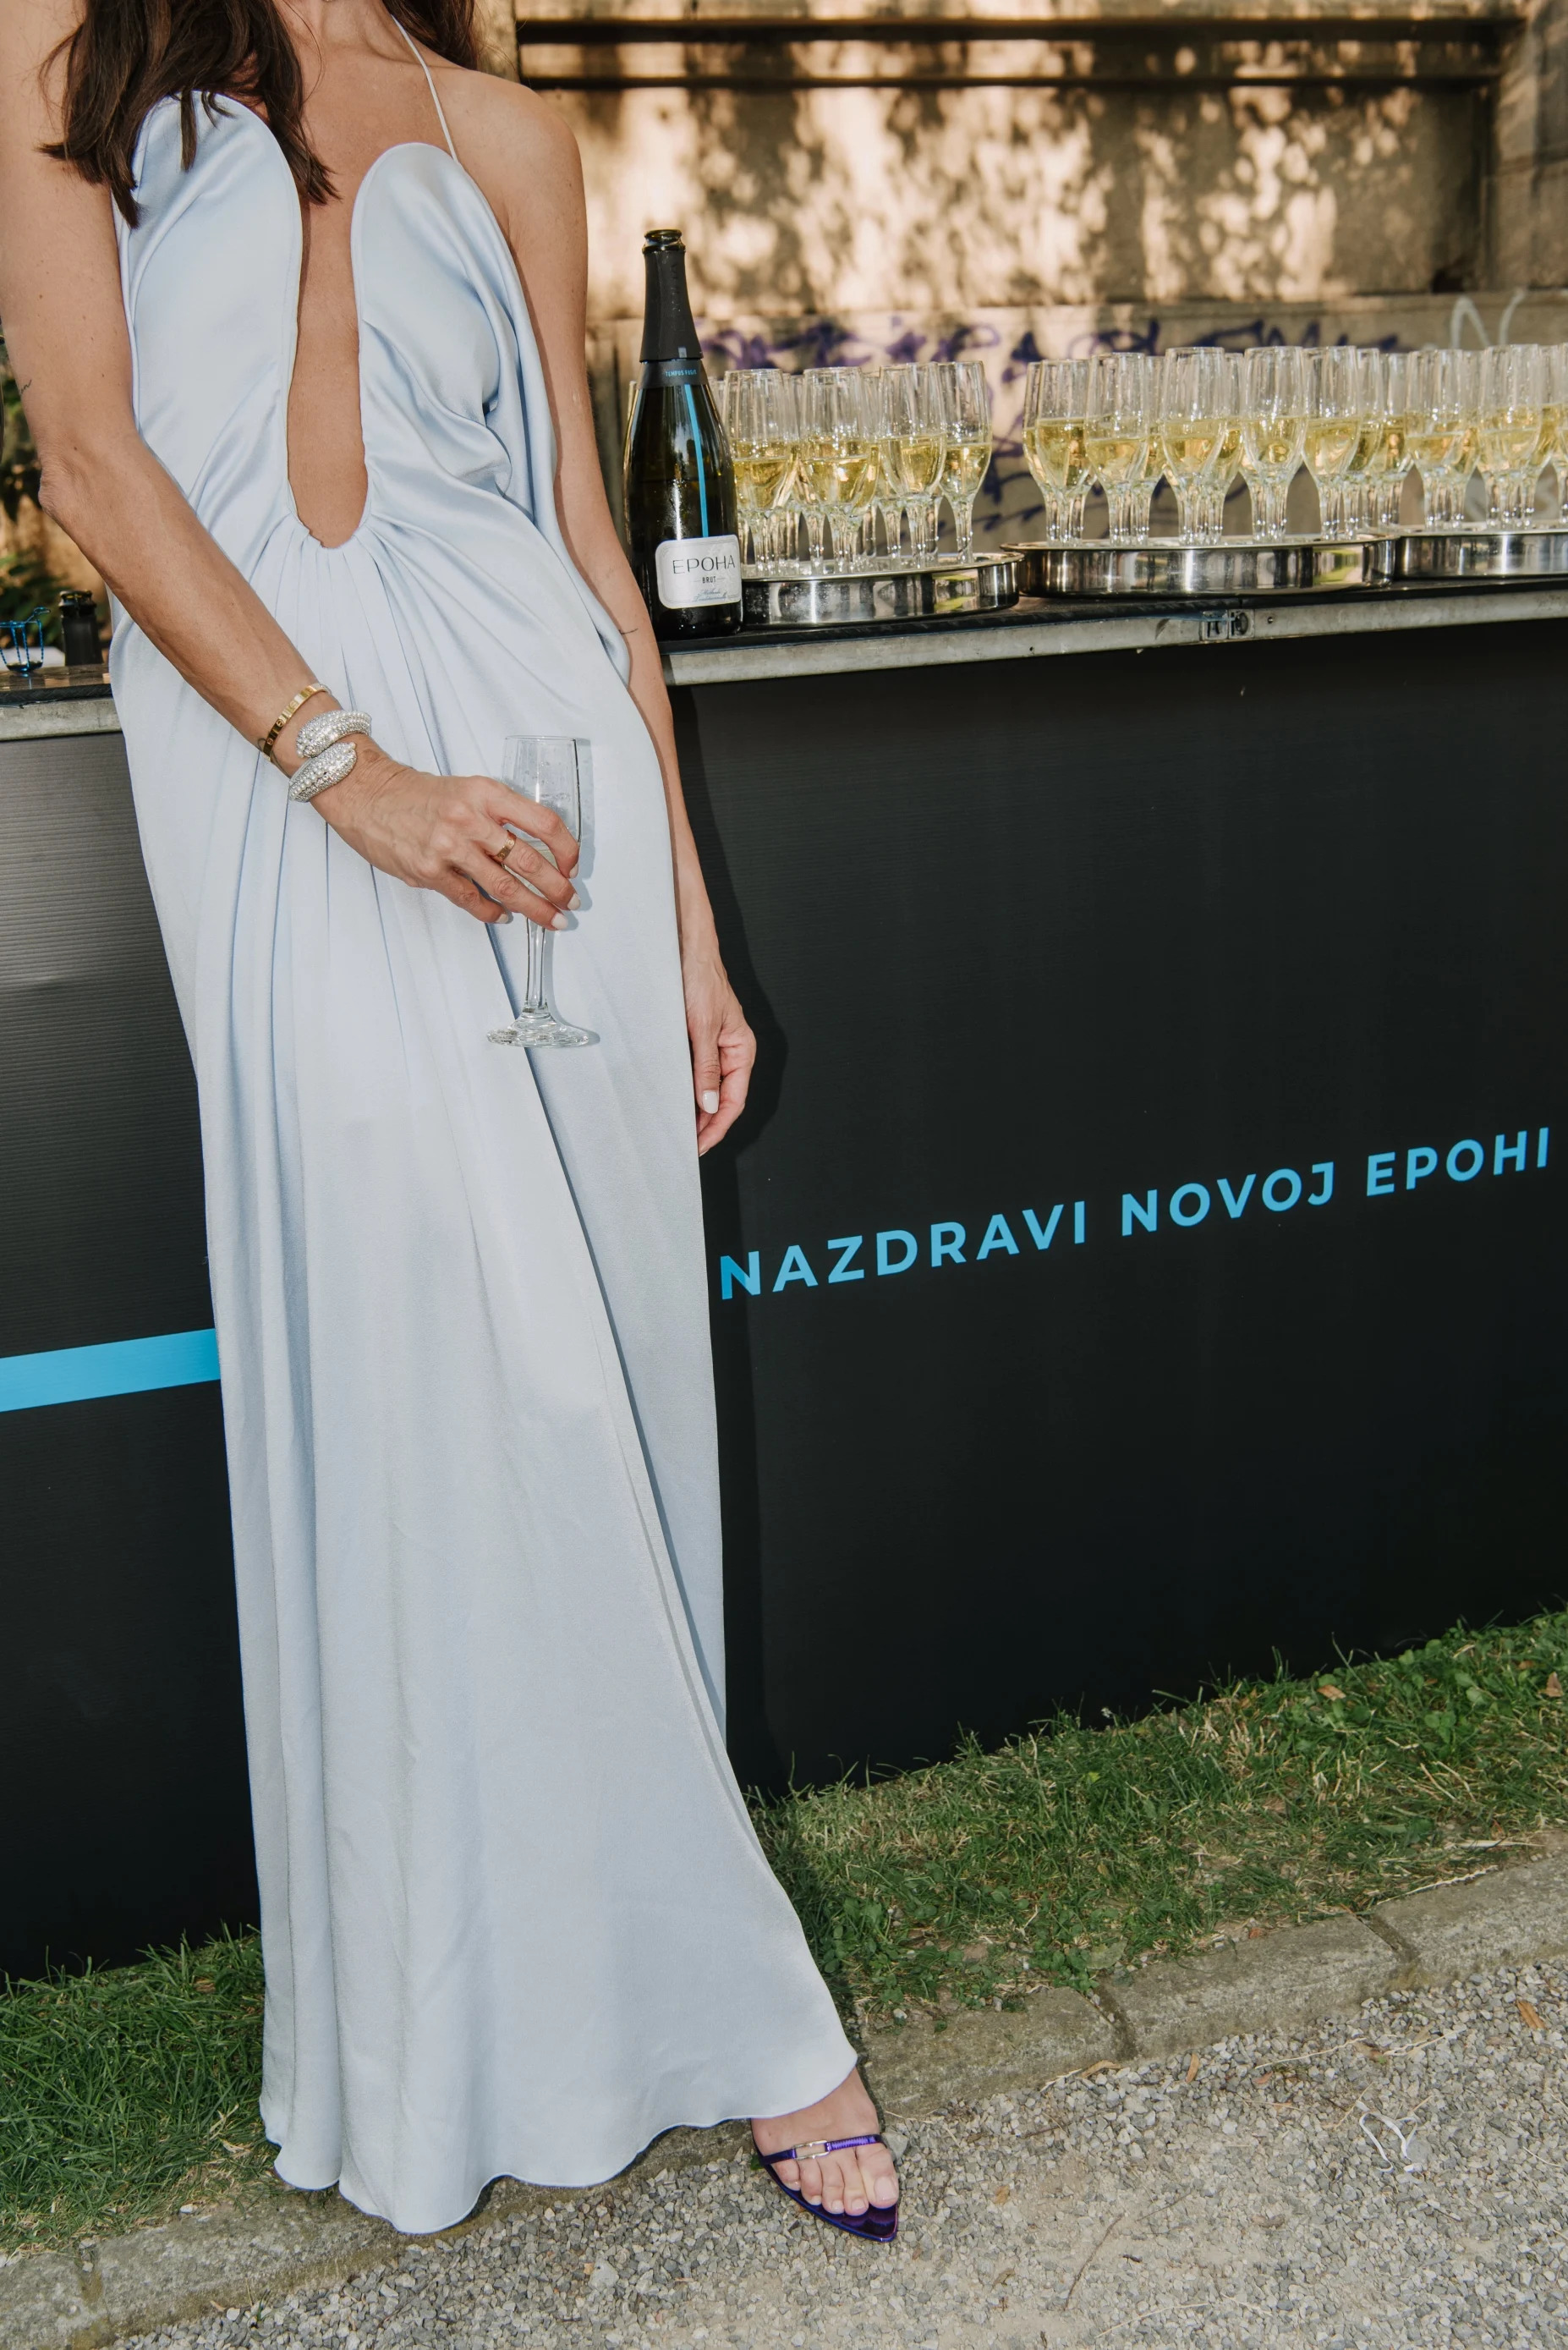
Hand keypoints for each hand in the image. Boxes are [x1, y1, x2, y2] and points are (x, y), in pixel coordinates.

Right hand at [308, 739, 579, 927]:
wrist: (369, 795)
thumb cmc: (419, 795)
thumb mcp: (468, 790)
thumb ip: (499, 815)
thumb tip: (536, 851)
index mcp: (487, 793)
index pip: (543, 823)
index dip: (566, 849)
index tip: (572, 866)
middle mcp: (470, 818)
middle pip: (529, 861)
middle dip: (556, 888)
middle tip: (569, 903)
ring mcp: (449, 847)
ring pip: (505, 886)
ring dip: (533, 908)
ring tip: (549, 920)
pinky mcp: (428, 871)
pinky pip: (470, 899)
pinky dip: (492, 911)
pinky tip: (504, 915)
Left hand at [684, 940, 754, 1154]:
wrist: (687, 951)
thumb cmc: (702, 980)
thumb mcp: (702, 1027)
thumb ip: (706, 1067)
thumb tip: (709, 1103)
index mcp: (742, 1050)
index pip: (733, 1100)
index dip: (717, 1126)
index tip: (700, 1144)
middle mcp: (731, 1052)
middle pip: (723, 1099)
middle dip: (707, 1124)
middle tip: (686, 1143)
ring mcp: (714, 1048)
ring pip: (708, 1089)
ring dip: (696, 1110)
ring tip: (681, 1129)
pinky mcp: (698, 1041)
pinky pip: (696, 1073)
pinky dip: (687, 1091)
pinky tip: (676, 1101)